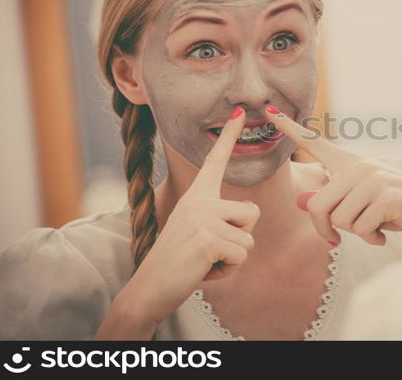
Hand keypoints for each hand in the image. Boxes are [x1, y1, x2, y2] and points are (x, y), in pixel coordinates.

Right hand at [125, 107, 259, 324]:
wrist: (150, 289)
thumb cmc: (179, 263)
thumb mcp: (199, 232)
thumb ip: (220, 218)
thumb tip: (250, 213)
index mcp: (196, 196)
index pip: (215, 161)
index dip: (229, 136)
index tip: (241, 112)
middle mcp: (199, 201)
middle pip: (252, 214)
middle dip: (240, 238)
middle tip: (209, 251)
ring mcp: (202, 217)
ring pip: (249, 238)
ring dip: (233, 258)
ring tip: (205, 261)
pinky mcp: (208, 238)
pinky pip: (242, 255)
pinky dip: (228, 270)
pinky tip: (204, 270)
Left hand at [266, 106, 401, 245]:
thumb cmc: (392, 207)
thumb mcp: (357, 203)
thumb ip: (330, 201)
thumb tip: (300, 201)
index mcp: (348, 162)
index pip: (314, 142)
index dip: (289, 128)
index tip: (268, 109)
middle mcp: (358, 165)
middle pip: (318, 206)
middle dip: (324, 230)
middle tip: (335, 241)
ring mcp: (372, 179)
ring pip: (339, 220)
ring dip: (354, 235)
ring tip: (372, 228)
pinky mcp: (385, 196)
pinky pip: (359, 228)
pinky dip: (369, 238)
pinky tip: (382, 234)